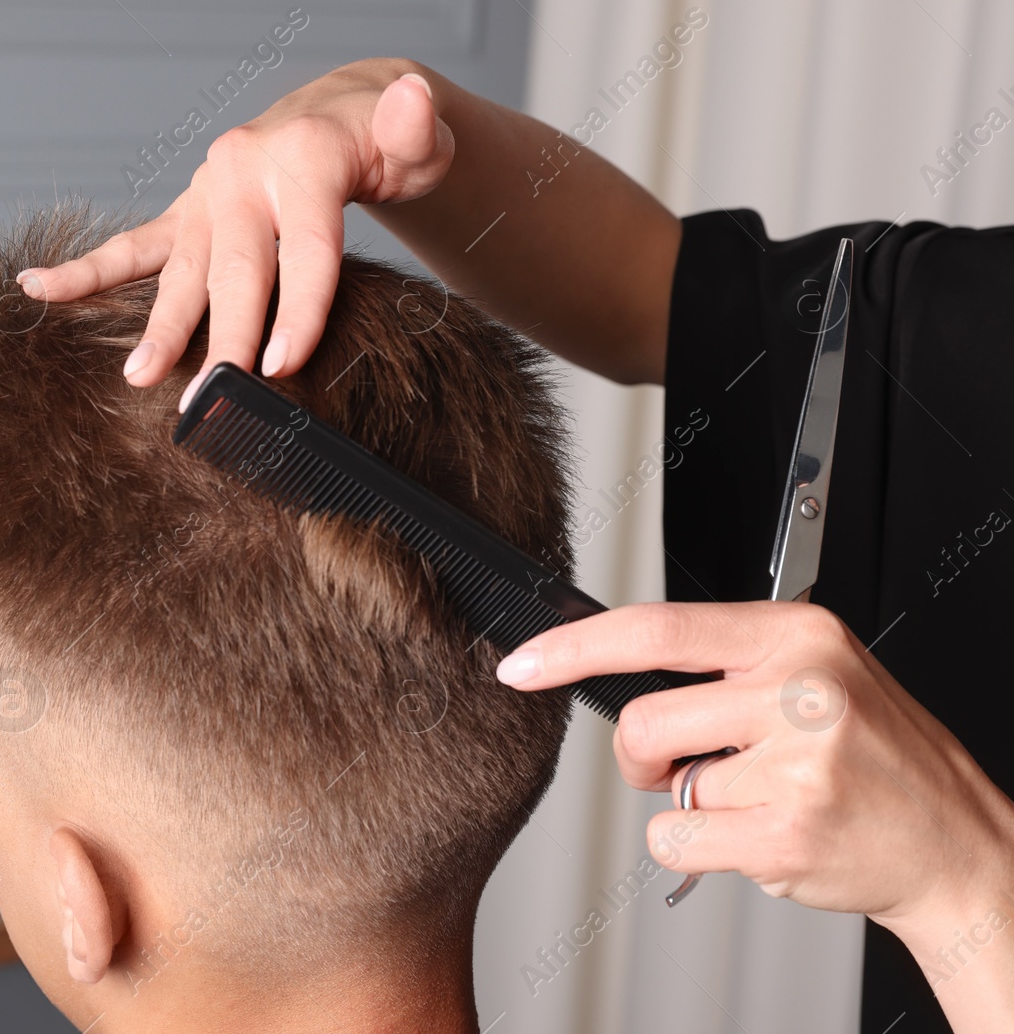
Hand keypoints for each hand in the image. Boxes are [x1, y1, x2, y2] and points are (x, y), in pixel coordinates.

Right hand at [13, 58, 454, 408]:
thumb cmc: (381, 147)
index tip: (284, 365)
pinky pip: (131, 248)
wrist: (335, 119)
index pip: (306, 245)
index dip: (298, 307)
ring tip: (137, 375)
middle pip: (237, 268)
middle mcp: (245, 172)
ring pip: (181, 270)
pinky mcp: (185, 213)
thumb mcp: (417, 137)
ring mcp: (207, 194)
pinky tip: (36, 288)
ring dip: (160, 325)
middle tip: (212, 397)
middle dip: (225, 337)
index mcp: (304, 158)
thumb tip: (413, 102)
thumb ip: (416, 128)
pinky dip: (84, 272)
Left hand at [495, 601, 1013, 1030]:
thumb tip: (603, 667)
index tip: (523, 662)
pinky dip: (701, 849)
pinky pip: (680, 840)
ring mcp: (799, 762)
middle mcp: (800, 688)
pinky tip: (764, 836)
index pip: (655, 629)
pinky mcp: (789, 830)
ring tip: (763, 798)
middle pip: (643, 720)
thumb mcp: (809, 676)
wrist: (955, 841)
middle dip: (641, 757)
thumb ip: (720, 668)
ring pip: (666, 787)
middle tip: (684, 767)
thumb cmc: (871, 759)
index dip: (574, 647)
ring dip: (693, 804)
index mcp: (795, 635)